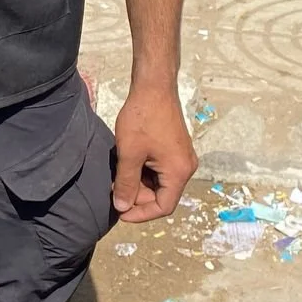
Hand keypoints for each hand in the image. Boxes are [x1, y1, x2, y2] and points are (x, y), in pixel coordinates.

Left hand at [111, 81, 196, 222]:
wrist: (153, 87)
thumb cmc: (142, 118)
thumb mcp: (129, 154)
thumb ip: (126, 183)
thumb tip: (122, 208)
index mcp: (179, 172)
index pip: (163, 207)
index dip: (141, 214)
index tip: (120, 213)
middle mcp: (186, 168)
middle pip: (162, 195)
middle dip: (137, 197)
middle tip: (115, 190)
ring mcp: (181, 158)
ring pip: (159, 183)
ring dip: (138, 184)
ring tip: (118, 176)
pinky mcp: (175, 149)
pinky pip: (160, 170)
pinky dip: (143, 172)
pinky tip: (127, 165)